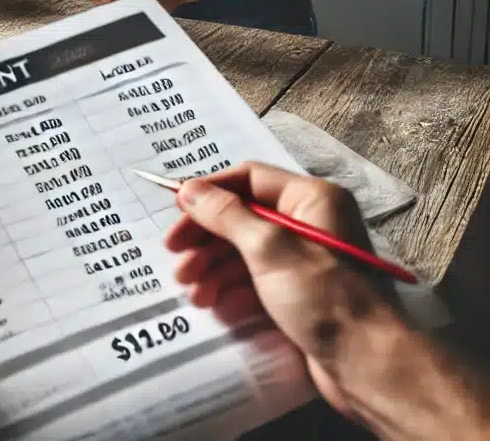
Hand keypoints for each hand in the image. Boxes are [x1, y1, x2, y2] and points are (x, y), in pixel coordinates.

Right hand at [164, 163, 403, 420]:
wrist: (370, 367)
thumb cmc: (324, 297)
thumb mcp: (268, 248)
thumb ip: (225, 215)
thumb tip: (188, 189)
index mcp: (312, 199)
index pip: (249, 179)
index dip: (210, 192)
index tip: (177, 211)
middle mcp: (310, 222)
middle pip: (244, 217)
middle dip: (208, 239)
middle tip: (177, 259)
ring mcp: (306, 260)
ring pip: (246, 252)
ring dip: (214, 269)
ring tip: (192, 291)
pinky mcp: (302, 294)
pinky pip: (258, 281)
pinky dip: (233, 291)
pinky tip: (216, 306)